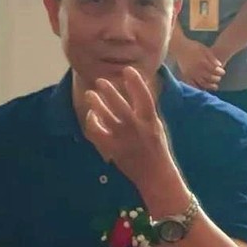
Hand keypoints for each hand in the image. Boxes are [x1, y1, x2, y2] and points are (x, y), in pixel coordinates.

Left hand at [83, 67, 174, 188]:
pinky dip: (92, 122)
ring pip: (105, 116)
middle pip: (119, 105)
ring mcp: (122, 139)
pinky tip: (92, 116)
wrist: (155, 176)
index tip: (128, 70)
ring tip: (90, 94)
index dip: (136, 82)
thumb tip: (141, 86)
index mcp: (150, 122)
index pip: (144, 97)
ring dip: (96, 103)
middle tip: (100, 81)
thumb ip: (147, 109)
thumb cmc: (156, 149)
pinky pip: (96, 132)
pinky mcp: (112, 149)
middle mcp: (136, 129)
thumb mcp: (156, 126)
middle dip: (109, 91)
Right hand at [174, 39, 224, 91]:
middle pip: (210, 78)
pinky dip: (199, 88)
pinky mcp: (186, 76)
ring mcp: (191, 74)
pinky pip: (193, 85)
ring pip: (203, 83)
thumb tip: (219, 65)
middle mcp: (197, 69)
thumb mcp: (204, 49)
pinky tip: (203, 89)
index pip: (215, 70)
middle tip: (219, 78)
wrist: (179, 48)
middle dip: (216, 79)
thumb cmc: (193, 46)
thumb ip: (212, 57)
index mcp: (203, 62)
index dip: (220, 72)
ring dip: (210, 86)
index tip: (223, 72)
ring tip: (215, 86)